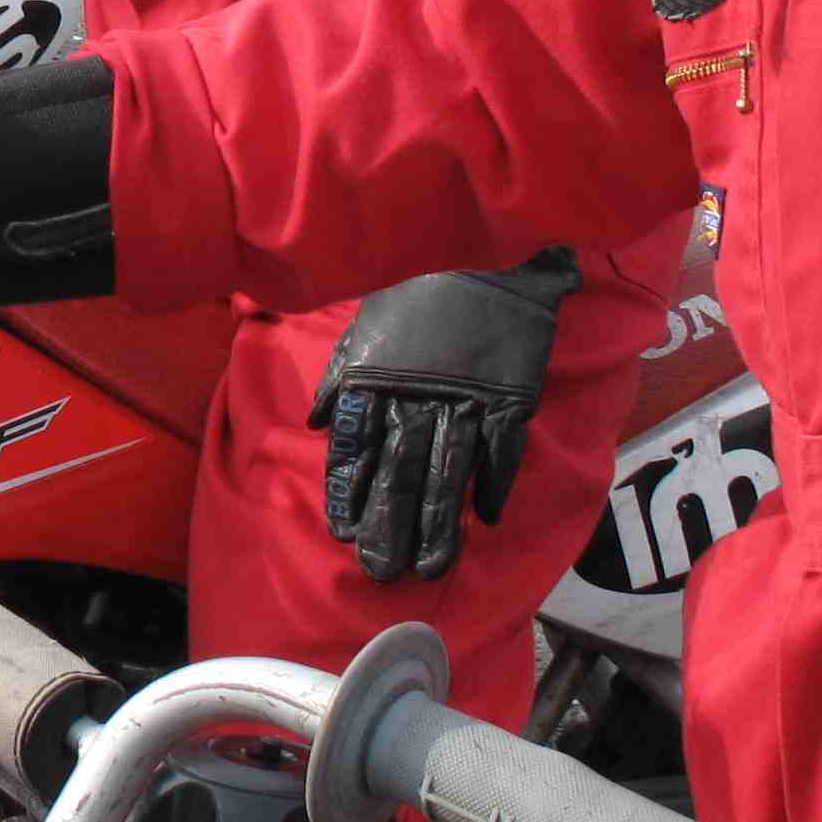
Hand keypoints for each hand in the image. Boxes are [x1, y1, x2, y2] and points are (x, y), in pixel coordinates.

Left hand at [311, 252, 580, 584]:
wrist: (477, 251)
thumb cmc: (413, 286)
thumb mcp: (363, 325)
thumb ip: (340, 378)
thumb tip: (314, 423)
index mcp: (375, 378)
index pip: (356, 449)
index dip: (350, 493)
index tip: (344, 534)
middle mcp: (415, 395)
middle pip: (399, 472)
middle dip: (390, 524)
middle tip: (383, 570)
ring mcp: (463, 397)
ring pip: (446, 471)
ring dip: (438, 522)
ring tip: (430, 565)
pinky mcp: (507, 394)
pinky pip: (501, 448)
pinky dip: (495, 483)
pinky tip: (486, 520)